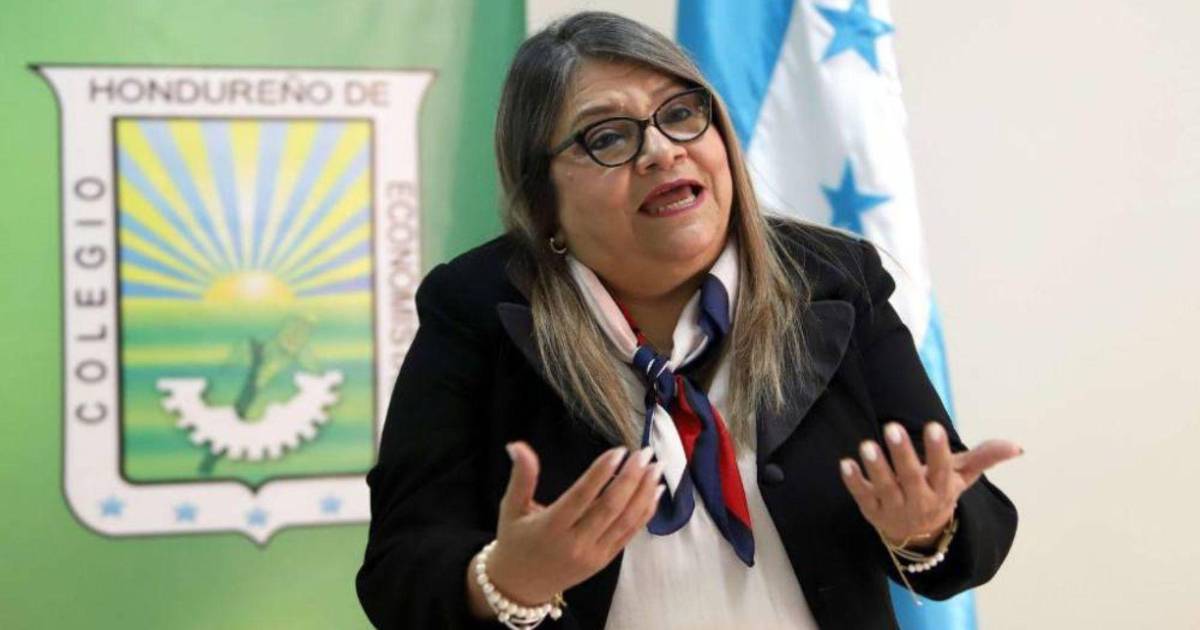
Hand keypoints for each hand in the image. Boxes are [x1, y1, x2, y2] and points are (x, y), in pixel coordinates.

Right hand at [485, 442, 664, 605]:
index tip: (619, 450)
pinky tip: (655, 492)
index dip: (601, 473)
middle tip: (645, 453)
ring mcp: (593, 554)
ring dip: (644, 493)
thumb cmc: (515, 541)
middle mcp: (575, 543)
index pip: (581, 496)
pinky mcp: (605, 561)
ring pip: (625, 521)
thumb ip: (520, 477)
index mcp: (551, 527)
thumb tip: (517, 445)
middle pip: (610, 507)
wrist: (520, 587)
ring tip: (657, 468)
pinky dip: (645, 512)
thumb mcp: (510, 508)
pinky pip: (629, 534)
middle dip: (631, 478)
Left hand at [839, 421, 1021, 545]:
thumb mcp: (961, 478)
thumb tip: (1017, 446)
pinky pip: (862, 496)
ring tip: (866, 445)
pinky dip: (854, 481)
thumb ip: (984, 458)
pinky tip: (845, 462)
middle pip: (911, 477)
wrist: (917, 535)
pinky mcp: (872, 510)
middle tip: (893, 427)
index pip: (942, 470)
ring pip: (885, 488)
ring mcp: (893, 507)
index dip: (938, 451)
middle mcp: (919, 501)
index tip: (934, 426)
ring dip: (876, 467)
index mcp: (942, 490)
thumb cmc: (939, 493)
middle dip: (902, 454)